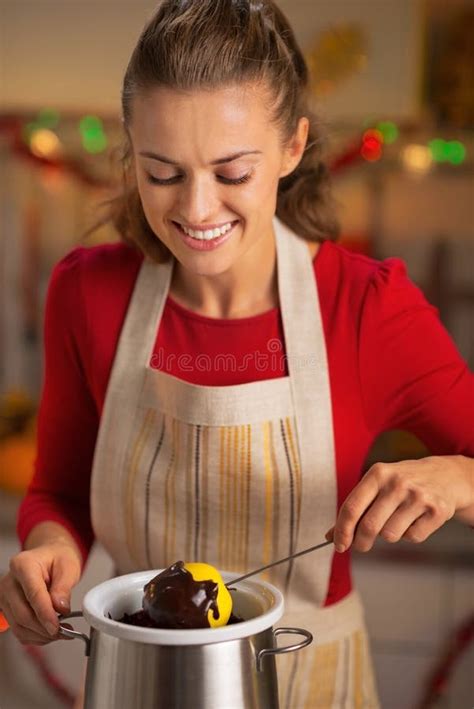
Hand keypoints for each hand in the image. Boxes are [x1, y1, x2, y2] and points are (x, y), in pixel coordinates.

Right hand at [0, 540, 80, 644]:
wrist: (49, 557)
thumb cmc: (57, 559)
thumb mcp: (68, 566)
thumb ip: (64, 587)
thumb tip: (60, 608)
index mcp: (23, 565)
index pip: (33, 594)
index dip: (45, 614)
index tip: (56, 627)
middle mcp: (10, 581)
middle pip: (23, 614)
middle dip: (44, 628)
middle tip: (64, 632)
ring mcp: (6, 597)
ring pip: (19, 626)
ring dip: (40, 635)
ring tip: (60, 632)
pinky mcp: (7, 609)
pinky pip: (19, 630)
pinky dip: (35, 636)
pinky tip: (49, 631)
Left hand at [325, 455, 473, 552]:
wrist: (445, 475)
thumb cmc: (403, 482)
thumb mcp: (378, 484)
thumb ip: (356, 507)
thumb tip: (331, 535)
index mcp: (378, 474)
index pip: (352, 507)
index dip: (342, 531)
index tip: (339, 545)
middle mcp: (397, 483)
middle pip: (369, 526)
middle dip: (361, 542)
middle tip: (362, 545)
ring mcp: (418, 496)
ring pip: (390, 535)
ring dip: (389, 535)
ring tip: (397, 520)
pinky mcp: (436, 511)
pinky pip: (412, 537)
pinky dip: (410, 535)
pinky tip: (415, 519)